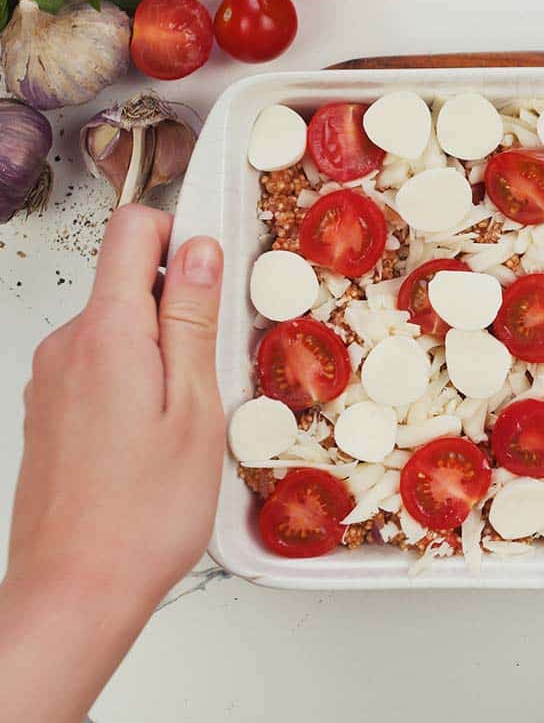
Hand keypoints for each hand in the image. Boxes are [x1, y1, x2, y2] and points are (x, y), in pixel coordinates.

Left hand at [0, 205, 224, 722]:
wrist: (75, 591)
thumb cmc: (144, 513)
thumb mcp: (195, 407)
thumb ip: (192, 319)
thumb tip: (198, 249)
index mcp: (107, 332)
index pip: (131, 230)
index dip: (179, 233)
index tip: (216, 273)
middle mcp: (66, 345)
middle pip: (125, 279)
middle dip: (178, 304)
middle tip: (216, 370)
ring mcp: (51, 379)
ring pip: (116, 327)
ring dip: (160, 350)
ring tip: (188, 417)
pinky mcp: (49, 411)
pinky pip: (100, 366)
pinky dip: (136, 381)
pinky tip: (156, 438)